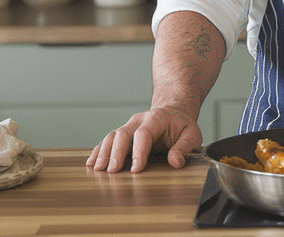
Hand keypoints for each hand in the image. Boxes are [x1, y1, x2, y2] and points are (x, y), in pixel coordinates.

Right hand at [87, 107, 201, 172]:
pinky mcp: (123, 133)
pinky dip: (99, 151)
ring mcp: (128, 126)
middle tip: (112, 171)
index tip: (136, 169)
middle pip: (122, 134)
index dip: (138, 152)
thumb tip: (175, 161)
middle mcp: (138, 120)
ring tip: (98, 169)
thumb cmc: (182, 125)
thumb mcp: (191, 134)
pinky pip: (107, 141)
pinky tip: (92, 163)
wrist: (173, 112)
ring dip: (103, 153)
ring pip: (111, 137)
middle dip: (116, 153)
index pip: (143, 134)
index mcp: (156, 119)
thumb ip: (184, 147)